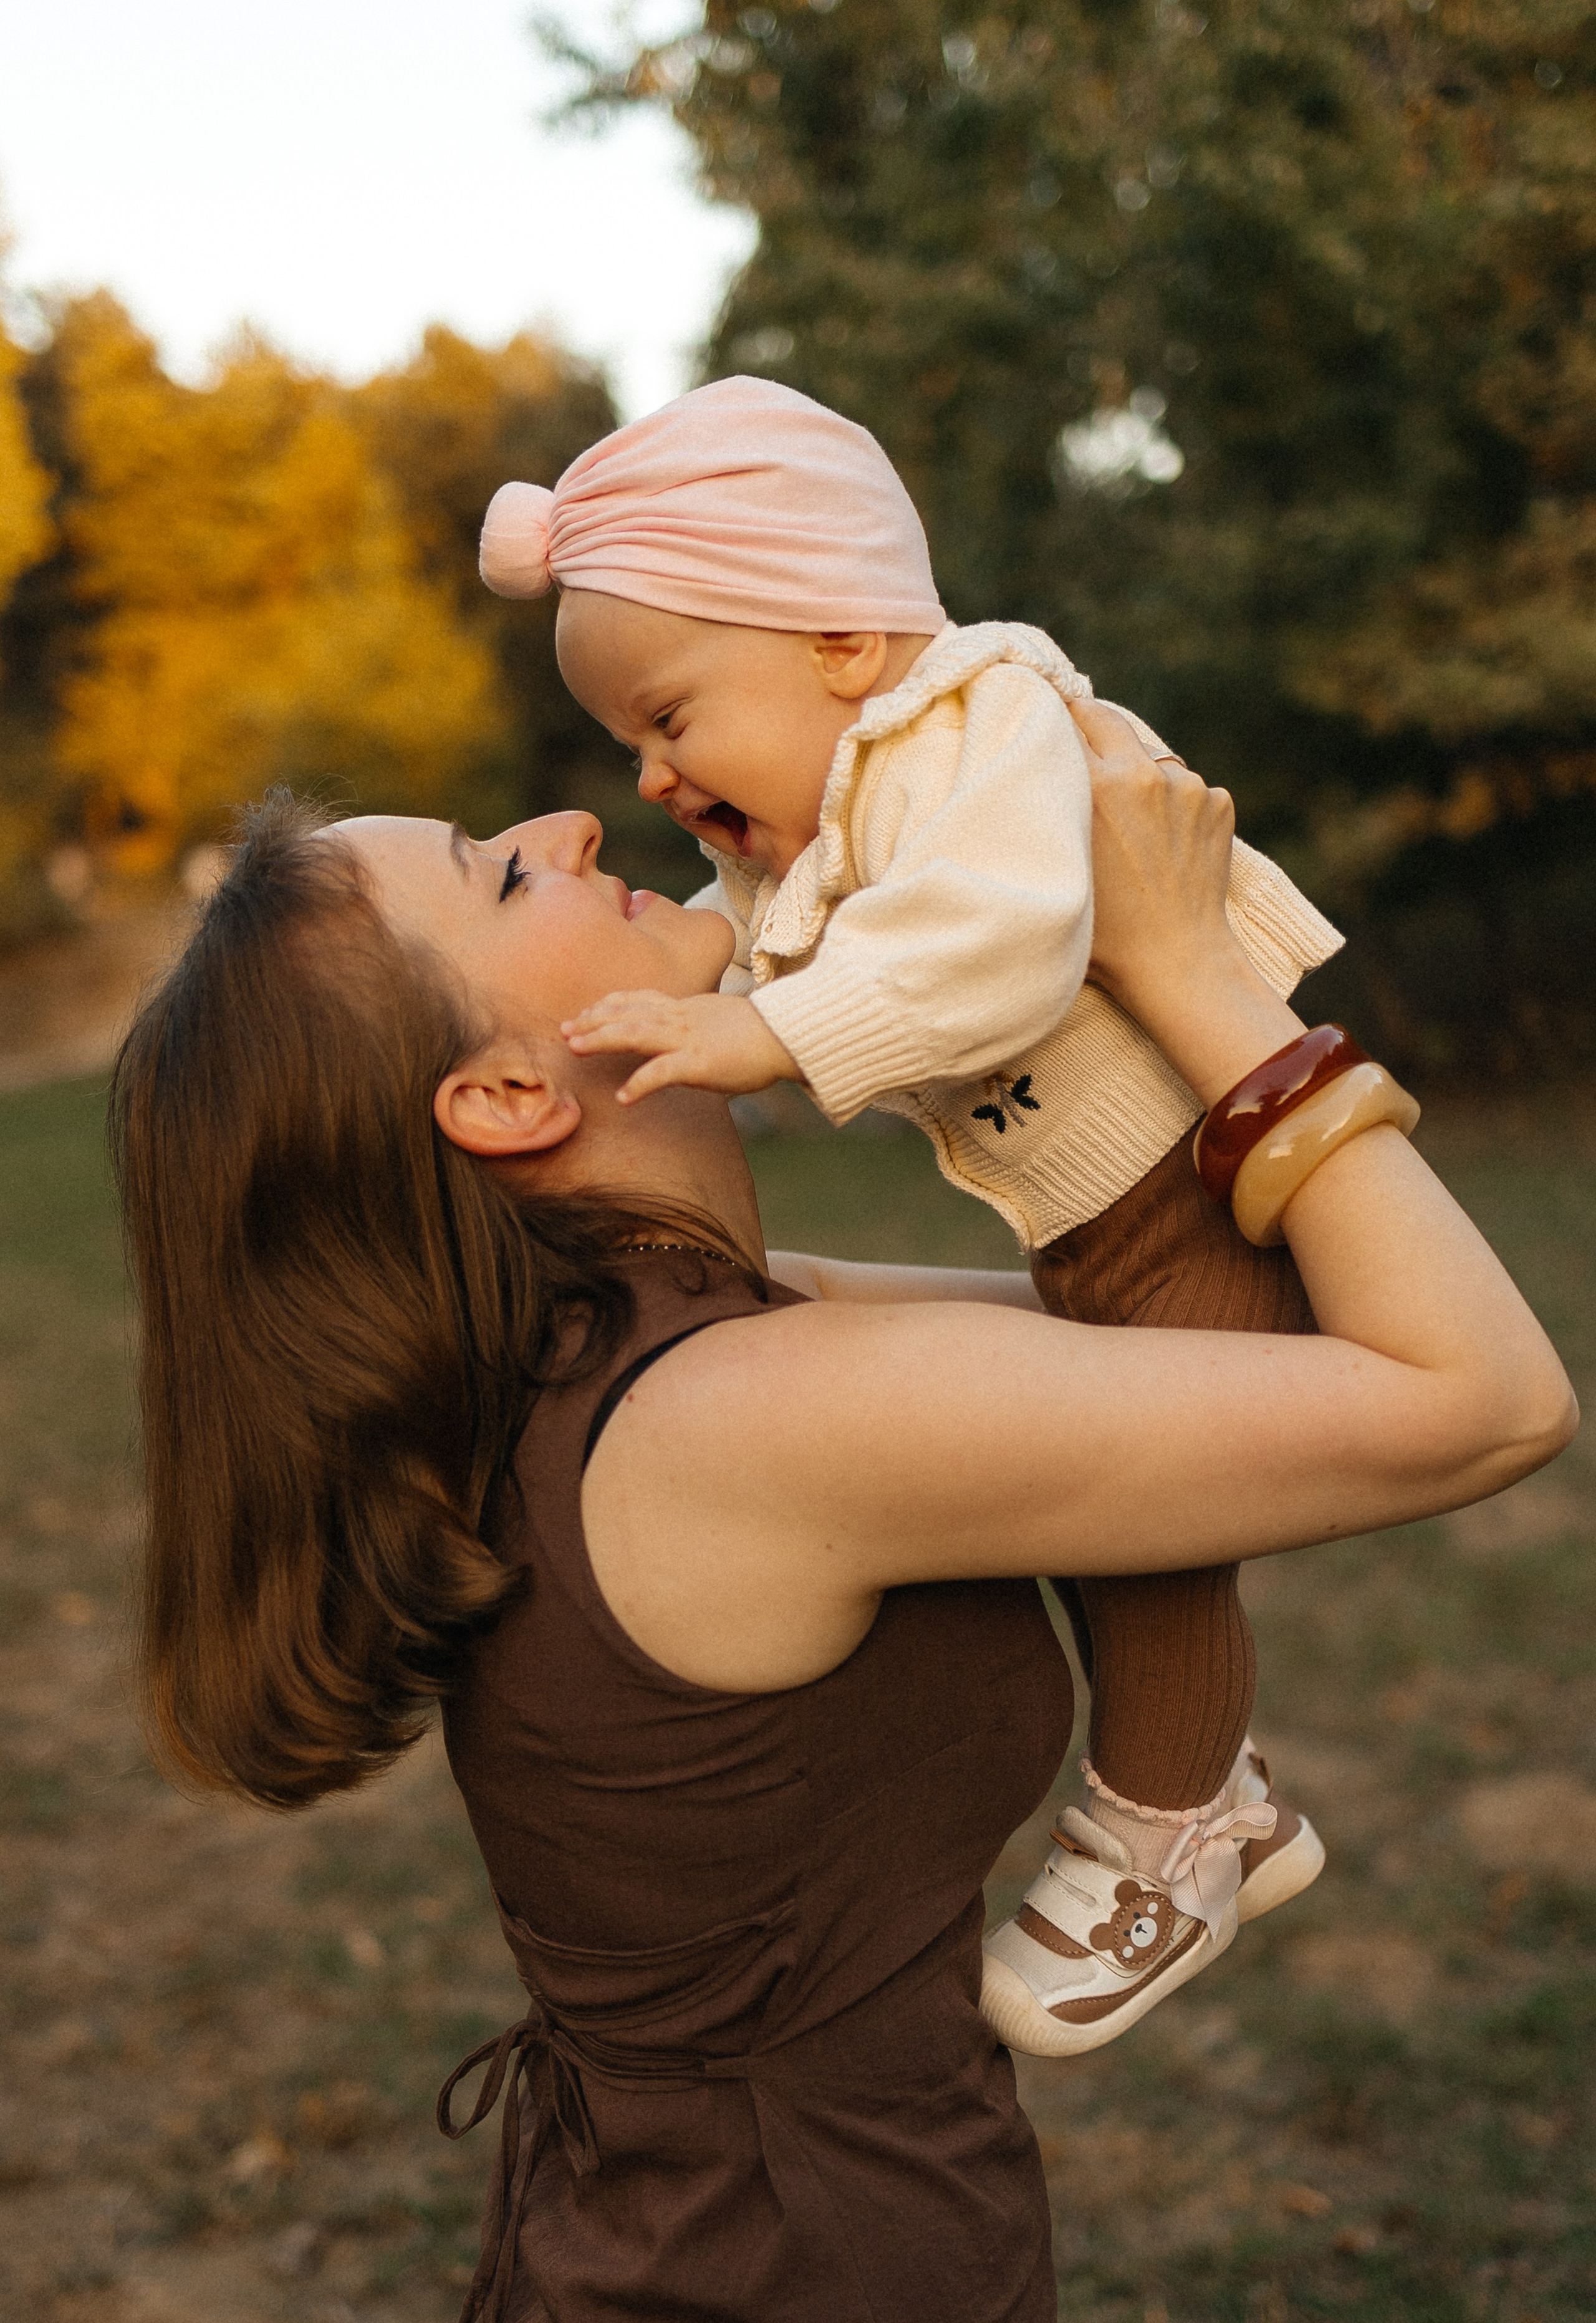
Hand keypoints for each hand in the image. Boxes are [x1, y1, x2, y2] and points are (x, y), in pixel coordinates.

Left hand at [562, 990, 800, 1103]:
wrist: (790, 1035)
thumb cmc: (762, 1035)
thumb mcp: (721, 1022)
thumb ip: (697, 1029)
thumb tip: (686, 1045)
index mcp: (686, 1009)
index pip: (638, 1000)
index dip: (608, 1005)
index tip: (584, 1013)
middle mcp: (681, 1019)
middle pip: (628, 1012)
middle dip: (593, 1020)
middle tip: (564, 1030)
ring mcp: (689, 1040)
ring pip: (636, 1033)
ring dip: (602, 1039)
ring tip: (576, 1049)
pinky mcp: (701, 1063)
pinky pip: (664, 1072)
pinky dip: (640, 1083)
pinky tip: (623, 1097)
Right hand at [1068, 699, 1237, 1012]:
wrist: (1177, 963)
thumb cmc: (1104, 931)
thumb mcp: (1057, 864)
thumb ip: (1047, 808)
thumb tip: (1036, 764)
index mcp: (1098, 784)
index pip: (1064, 719)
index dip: (1048, 719)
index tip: (1037, 721)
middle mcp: (1146, 774)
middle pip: (1106, 718)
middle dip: (1086, 725)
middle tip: (1071, 744)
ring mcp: (1189, 785)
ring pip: (1148, 756)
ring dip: (1133, 774)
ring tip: (1125, 823)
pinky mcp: (1218, 801)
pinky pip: (1182, 786)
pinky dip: (1169, 803)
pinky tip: (1160, 843)